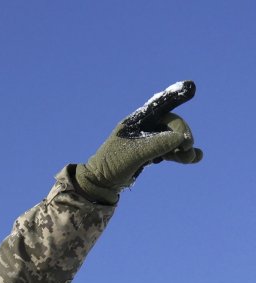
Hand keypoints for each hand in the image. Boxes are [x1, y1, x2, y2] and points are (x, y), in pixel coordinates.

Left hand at [76, 81, 202, 204]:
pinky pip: (171, 149)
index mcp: (137, 121)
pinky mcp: (151, 152)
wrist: (102, 182)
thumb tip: (181, 138)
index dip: (175, 96)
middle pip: (172, 124)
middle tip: (187, 147)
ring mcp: (148, 140)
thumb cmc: (112, 164)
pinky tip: (195, 158)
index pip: (159, 105)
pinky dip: (181, 154)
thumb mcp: (134, 154)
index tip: (191, 87)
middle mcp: (144, 127)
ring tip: (193, 157)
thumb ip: (157, 145)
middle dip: (183, 134)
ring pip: (173, 138)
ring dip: (184, 147)